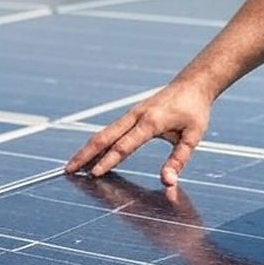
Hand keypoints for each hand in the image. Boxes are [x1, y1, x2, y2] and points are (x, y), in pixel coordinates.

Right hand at [64, 80, 211, 184]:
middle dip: (85, 154)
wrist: (193, 84)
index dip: (109, 161)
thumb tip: (167, 181)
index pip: (125, 145)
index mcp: (151, 122)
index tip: (94, 174)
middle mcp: (136, 116)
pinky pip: (110, 129)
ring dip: (87, 149)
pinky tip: (90, 154)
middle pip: (105, 136)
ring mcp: (131, 113)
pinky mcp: (131, 114)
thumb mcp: (193, 136)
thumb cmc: (195, 110)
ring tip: (72, 166)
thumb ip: (179, 160)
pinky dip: (97, 142)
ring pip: (104, 132)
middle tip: (68, 170)